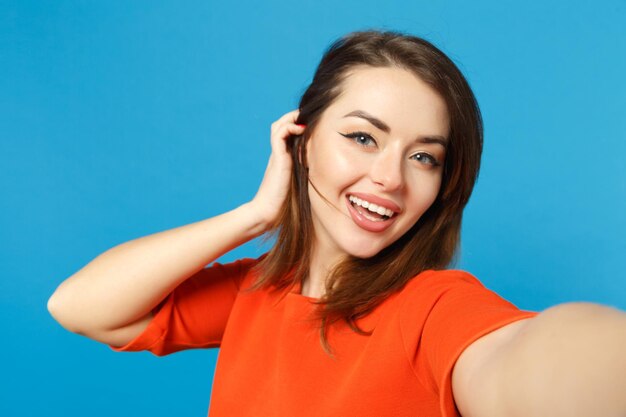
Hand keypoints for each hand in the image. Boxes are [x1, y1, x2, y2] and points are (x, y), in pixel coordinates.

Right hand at [249, 110, 305, 229]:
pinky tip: (302, 129)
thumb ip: (309, 176)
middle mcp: (279, 154)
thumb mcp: (302, 185)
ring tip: (305, 117)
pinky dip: (290, 127)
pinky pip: (279, 134)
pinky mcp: (276, 158)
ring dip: (291, 118)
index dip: (298, 125)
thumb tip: (329, 176)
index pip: (288, 133)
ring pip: (278, 125)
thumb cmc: (285, 204)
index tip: (314, 124)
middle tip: (310, 116)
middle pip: (281, 125)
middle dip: (294, 117)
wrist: (268, 212)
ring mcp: (277, 155)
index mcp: (285, 158)